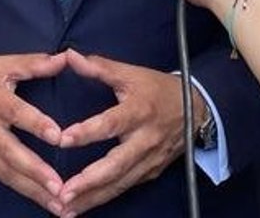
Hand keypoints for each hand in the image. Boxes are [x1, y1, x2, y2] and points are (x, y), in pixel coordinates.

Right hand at [0, 53, 66, 213]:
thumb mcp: (3, 63)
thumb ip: (35, 64)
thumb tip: (65, 58)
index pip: (16, 113)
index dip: (37, 124)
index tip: (58, 137)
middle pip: (10, 152)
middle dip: (35, 172)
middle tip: (59, 187)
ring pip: (5, 171)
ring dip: (31, 189)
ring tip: (56, 204)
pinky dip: (19, 189)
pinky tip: (38, 198)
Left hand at [56, 50, 190, 215]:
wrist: (196, 109)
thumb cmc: (158, 90)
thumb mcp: (131, 74)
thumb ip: (100, 68)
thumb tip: (69, 56)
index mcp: (138, 111)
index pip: (111, 123)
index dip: (87, 132)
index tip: (63, 140)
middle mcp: (144, 140)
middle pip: (116, 165)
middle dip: (89, 182)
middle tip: (63, 193)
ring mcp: (149, 160)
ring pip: (119, 184)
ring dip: (92, 198)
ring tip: (65, 210)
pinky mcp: (150, 173)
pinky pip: (125, 188)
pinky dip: (103, 199)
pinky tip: (83, 207)